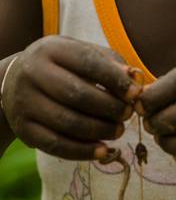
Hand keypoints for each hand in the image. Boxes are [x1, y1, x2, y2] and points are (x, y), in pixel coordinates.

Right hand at [1, 36, 141, 159]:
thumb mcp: (81, 53)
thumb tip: (136, 79)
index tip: (136, 93)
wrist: (14, 82)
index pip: (87, 62)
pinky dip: (83, 151)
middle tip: (128, 114)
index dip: (114, 78)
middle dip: (109, 107)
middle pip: (76, 94)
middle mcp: (33, 73)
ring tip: (119, 130)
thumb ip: (110, 63)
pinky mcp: (23, 129)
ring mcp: (25, 102)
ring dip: (99, 130)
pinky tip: (103, 150)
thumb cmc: (62, 65)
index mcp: (51, 49)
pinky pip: (55, 145)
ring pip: (67, 122)